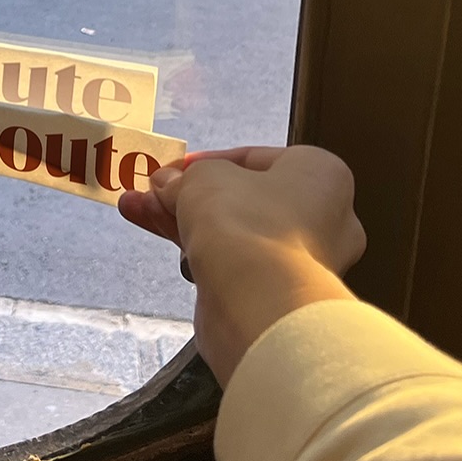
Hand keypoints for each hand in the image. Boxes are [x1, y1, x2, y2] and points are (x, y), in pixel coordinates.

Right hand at [118, 146, 365, 385]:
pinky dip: (197, 248)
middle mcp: (324, 218)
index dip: (208, 160)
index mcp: (322, 175)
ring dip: (183, 218)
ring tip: (137, 207)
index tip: (175, 168)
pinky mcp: (277, 293)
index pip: (257, 159)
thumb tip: (168, 183)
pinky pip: (232, 260)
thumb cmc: (246, 223)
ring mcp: (302, 260)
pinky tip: (156, 232)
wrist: (256, 301)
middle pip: (241, 198)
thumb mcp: (206, 178)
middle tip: (154, 189)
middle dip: (189, 192)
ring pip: (233, 230)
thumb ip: (185, 176)